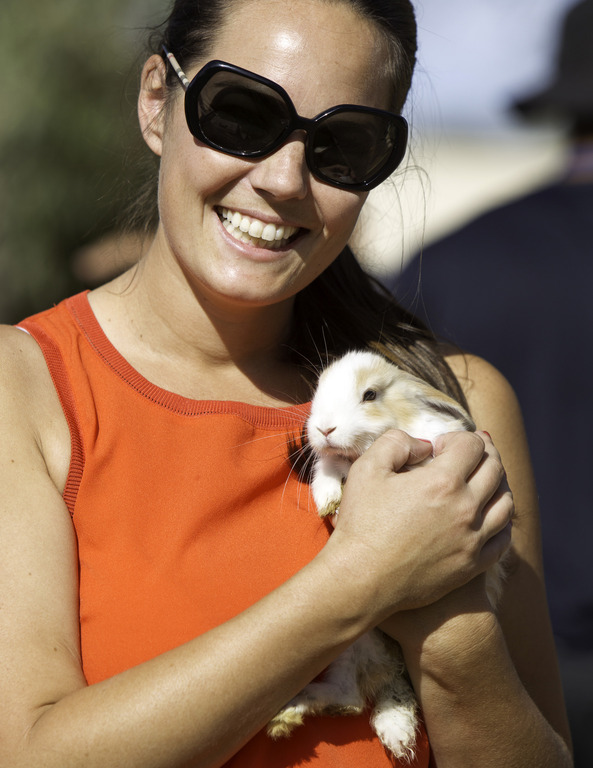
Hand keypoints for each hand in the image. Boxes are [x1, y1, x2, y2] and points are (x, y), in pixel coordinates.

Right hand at [323, 429, 512, 621]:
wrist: (361, 578)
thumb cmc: (361, 522)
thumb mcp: (367, 468)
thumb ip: (396, 442)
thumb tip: (425, 446)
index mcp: (442, 481)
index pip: (473, 445)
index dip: (457, 437)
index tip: (440, 446)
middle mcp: (466, 508)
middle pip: (494, 469)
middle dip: (484, 452)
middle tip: (467, 453)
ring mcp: (473, 539)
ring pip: (505, 502)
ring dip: (498, 483)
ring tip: (482, 478)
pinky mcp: (472, 565)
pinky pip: (504, 537)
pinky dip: (502, 519)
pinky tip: (488, 514)